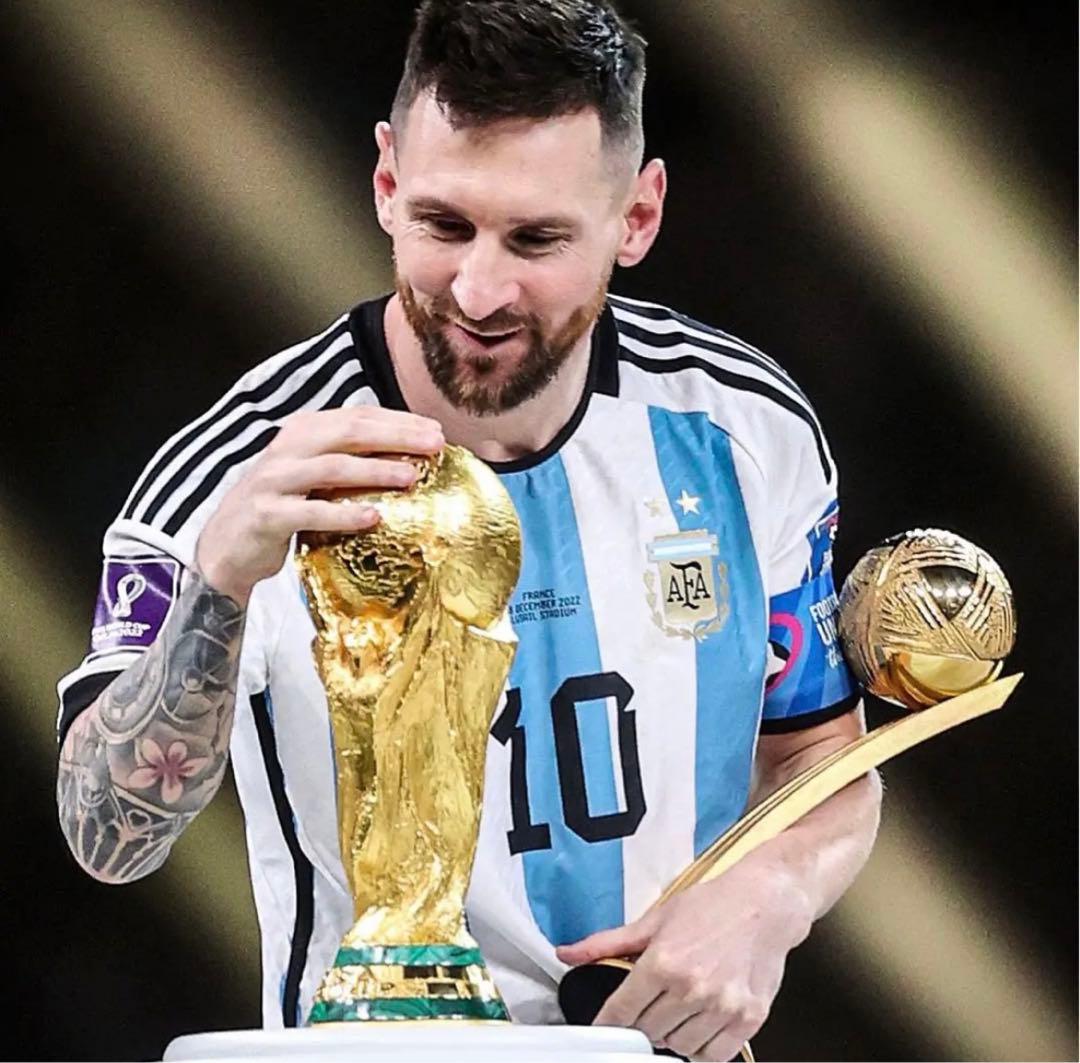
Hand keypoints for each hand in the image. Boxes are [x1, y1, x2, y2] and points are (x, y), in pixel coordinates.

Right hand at [196, 407, 443, 604]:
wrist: (226, 548)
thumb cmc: (281, 508)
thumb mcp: (312, 475)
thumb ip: (347, 460)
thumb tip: (407, 454)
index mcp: (303, 433)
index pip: (356, 417)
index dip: (398, 420)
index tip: (435, 429)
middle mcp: (287, 449)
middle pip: (348, 433)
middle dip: (395, 436)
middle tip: (434, 445)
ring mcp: (275, 481)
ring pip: (331, 467)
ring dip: (374, 469)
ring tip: (411, 476)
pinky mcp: (267, 516)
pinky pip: (310, 513)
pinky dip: (342, 514)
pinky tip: (372, 517)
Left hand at [555, 854, 812, 1061]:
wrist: (765, 904)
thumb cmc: (712, 906)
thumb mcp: (655, 918)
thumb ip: (609, 943)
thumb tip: (568, 954)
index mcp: (664, 962)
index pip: (621, 1011)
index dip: (608, 1022)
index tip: (605, 1025)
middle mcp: (692, 988)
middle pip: (648, 1032)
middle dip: (641, 1023)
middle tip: (648, 1005)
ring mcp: (723, 1007)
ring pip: (679, 1047)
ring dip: (671, 1036)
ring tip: (675, 1011)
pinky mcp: (748, 1019)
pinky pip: (714, 1055)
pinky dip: (701, 1048)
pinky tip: (698, 1025)